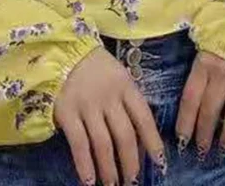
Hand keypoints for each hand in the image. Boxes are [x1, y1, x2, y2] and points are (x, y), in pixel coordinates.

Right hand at [54, 47, 165, 184]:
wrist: (64, 52)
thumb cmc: (98, 69)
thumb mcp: (120, 77)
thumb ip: (129, 103)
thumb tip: (141, 141)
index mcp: (126, 86)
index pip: (144, 117)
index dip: (153, 142)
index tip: (160, 163)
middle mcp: (109, 97)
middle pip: (124, 136)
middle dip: (131, 164)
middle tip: (133, 182)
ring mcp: (87, 105)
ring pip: (103, 143)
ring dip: (109, 169)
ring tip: (113, 185)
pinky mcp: (66, 111)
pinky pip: (78, 143)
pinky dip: (84, 164)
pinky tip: (89, 181)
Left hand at [175, 51, 224, 157]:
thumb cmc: (223, 34)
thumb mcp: (205, 44)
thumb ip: (198, 68)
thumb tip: (188, 97)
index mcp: (204, 62)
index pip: (190, 99)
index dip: (185, 123)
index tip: (182, 140)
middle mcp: (223, 73)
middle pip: (209, 111)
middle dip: (204, 135)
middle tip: (201, 150)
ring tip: (223, 147)